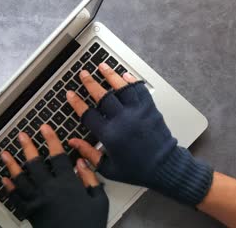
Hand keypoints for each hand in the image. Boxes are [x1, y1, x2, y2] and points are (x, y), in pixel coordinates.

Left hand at [1, 125, 108, 227]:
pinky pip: (16, 198)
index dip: (51, 139)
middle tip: (22, 135)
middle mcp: (49, 189)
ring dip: (11, 165)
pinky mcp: (30, 212)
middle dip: (27, 146)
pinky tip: (4, 179)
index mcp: (68, 184)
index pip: (57, 156)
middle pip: (35, 163)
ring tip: (5, 154)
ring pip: (21, 178)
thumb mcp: (99, 201)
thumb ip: (91, 180)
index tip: (45, 128)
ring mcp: (37, 201)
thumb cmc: (89, 226)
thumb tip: (82, 162)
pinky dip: (8, 188)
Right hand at [66, 63, 212, 205]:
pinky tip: (123, 75)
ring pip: (121, 88)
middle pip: (102, 96)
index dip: (77, 103)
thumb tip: (72, 142)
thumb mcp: (108, 168)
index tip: (70, 94)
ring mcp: (137, 112)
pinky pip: (139, 90)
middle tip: (83, 74)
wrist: (165, 167)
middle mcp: (122, 120)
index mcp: (110, 135)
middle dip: (90, 83)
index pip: (88, 114)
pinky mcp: (150, 109)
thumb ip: (89, 153)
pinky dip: (131, 80)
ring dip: (110, 75)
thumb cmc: (136, 169)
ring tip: (102, 66)